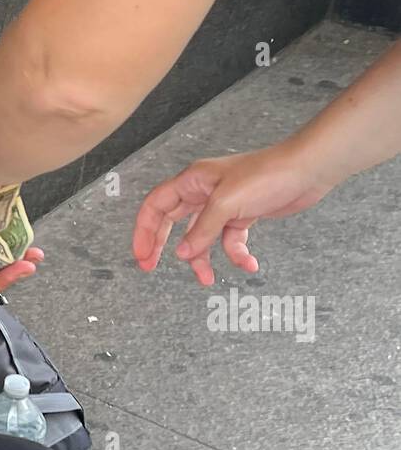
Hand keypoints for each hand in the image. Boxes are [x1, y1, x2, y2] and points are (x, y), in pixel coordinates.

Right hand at [132, 143, 333, 285]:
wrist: (308, 170)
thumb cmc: (267, 175)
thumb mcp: (226, 204)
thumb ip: (200, 231)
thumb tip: (181, 254)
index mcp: (192, 181)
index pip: (155, 205)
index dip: (144, 231)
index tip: (142, 256)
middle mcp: (203, 192)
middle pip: (172, 223)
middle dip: (163, 246)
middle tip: (151, 268)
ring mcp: (223, 205)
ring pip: (201, 237)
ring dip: (202, 259)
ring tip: (208, 278)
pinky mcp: (243, 215)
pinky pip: (230, 240)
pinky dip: (236, 254)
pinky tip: (248, 264)